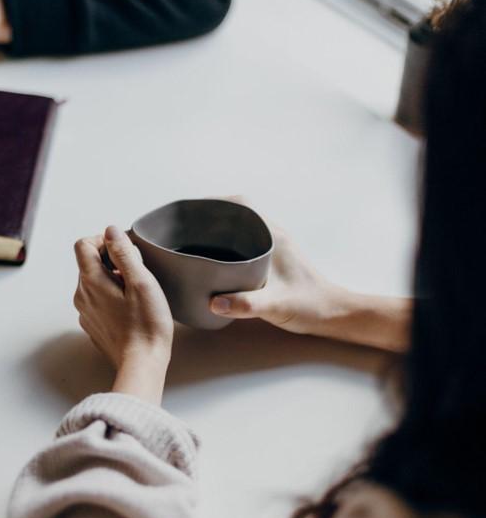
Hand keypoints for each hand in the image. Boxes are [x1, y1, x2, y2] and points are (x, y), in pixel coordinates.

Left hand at [74, 227, 173, 402]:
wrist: (142, 363)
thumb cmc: (146, 325)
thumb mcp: (141, 281)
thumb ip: (124, 252)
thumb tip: (111, 231)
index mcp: (91, 281)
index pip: (83, 245)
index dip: (103, 240)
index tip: (124, 249)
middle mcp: (82, 296)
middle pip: (88, 263)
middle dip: (111, 261)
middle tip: (136, 273)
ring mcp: (86, 312)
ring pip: (93, 283)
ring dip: (112, 279)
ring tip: (135, 292)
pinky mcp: (93, 326)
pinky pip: (97, 301)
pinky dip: (111, 297)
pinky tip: (130, 309)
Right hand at [209, 209, 410, 351]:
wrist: (333, 314)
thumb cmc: (310, 306)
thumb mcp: (277, 305)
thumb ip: (247, 304)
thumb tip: (214, 303)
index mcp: (274, 236)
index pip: (242, 204)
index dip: (216, 202)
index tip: (192, 210)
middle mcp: (273, 236)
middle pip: (236, 214)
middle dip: (210, 217)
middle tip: (184, 228)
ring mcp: (272, 248)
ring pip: (240, 229)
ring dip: (217, 232)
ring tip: (191, 243)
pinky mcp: (271, 261)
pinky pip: (244, 244)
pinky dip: (226, 247)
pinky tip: (212, 263)